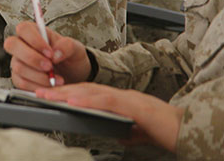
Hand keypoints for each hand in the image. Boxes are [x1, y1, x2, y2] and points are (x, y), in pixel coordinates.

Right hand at [4, 21, 91, 90]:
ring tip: (56, 78)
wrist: (73, 76)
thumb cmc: (70, 58)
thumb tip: (56, 53)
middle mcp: (22, 45)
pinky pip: (21, 82)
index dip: (34, 40)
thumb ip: (67, 46)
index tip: (50, 52)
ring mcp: (18, 62)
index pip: (23, 29)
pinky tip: (49, 85)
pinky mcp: (19, 78)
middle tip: (49, 66)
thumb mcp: (75, 48)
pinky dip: (37, 86)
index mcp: (34, 32)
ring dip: (39, 76)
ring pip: (18, 66)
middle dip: (32, 58)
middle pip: (12, 45)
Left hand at [38, 83, 184, 151]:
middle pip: (83, 89)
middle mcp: (118, 94)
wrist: (185, 128)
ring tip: (48, 96)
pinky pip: (107, 101)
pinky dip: (89, 101)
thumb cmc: (162, 129)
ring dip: (67, 93)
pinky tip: (74, 103)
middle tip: (37, 93)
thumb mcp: (134, 130)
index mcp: (117, 99)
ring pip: (91, 91)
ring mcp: (125, 97)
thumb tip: (113, 134)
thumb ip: (121, 129)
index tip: (45, 95)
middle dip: (58, 91)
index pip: (86, 93)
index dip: (64, 93)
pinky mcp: (133, 105)